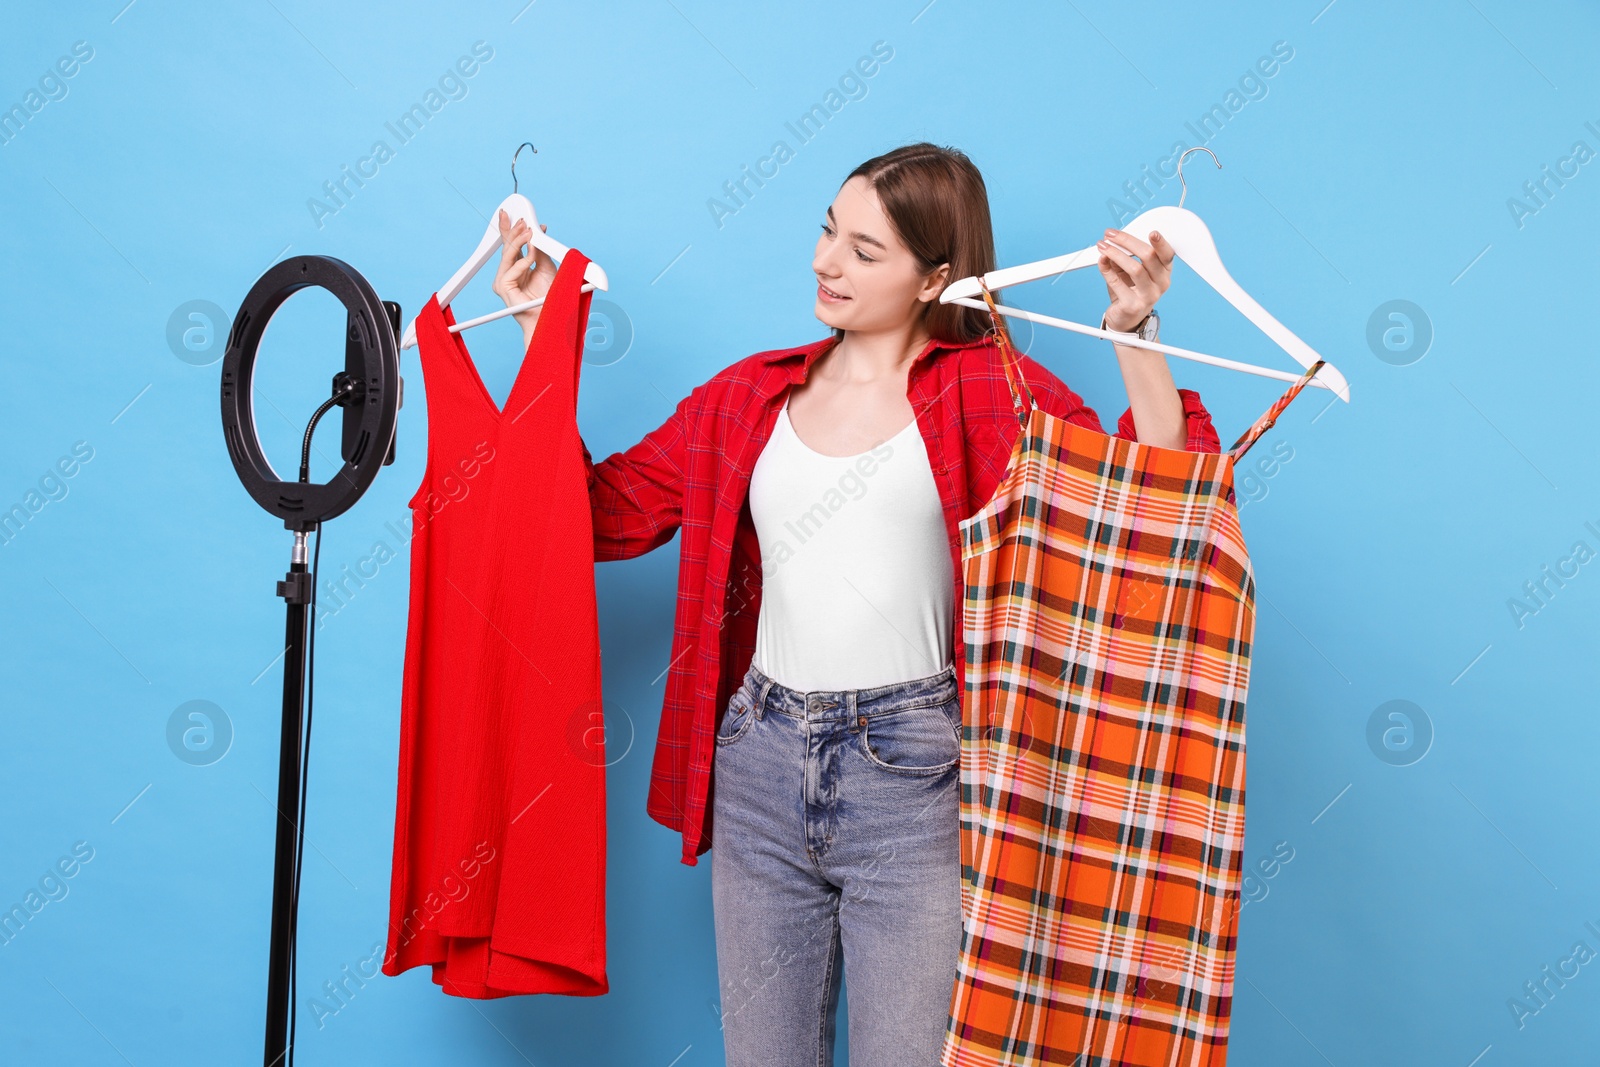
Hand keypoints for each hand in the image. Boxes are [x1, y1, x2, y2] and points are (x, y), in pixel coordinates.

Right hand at [491, 208, 557, 333]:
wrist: (551, 315)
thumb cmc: (550, 295)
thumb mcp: (546, 266)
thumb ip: (539, 249)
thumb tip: (538, 231)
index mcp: (516, 268)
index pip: (511, 245)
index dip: (509, 228)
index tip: (509, 213)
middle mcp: (507, 274)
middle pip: (506, 247)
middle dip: (512, 231)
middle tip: (522, 220)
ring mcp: (503, 281)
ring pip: (507, 255)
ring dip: (519, 241)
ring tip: (529, 232)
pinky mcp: (503, 288)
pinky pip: (512, 269)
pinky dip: (524, 261)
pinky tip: (532, 256)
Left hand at [1096, 228, 1173, 333]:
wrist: (1125, 319)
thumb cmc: (1130, 291)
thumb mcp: (1129, 270)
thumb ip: (1123, 255)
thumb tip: (1111, 242)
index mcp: (1164, 272)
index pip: (1167, 255)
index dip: (1161, 243)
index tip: (1152, 232)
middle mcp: (1160, 284)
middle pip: (1149, 256)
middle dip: (1127, 241)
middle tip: (1111, 235)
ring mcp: (1148, 296)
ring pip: (1135, 268)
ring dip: (1116, 254)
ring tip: (1103, 247)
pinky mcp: (1132, 306)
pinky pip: (1117, 283)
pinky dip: (1107, 270)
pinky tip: (1101, 261)